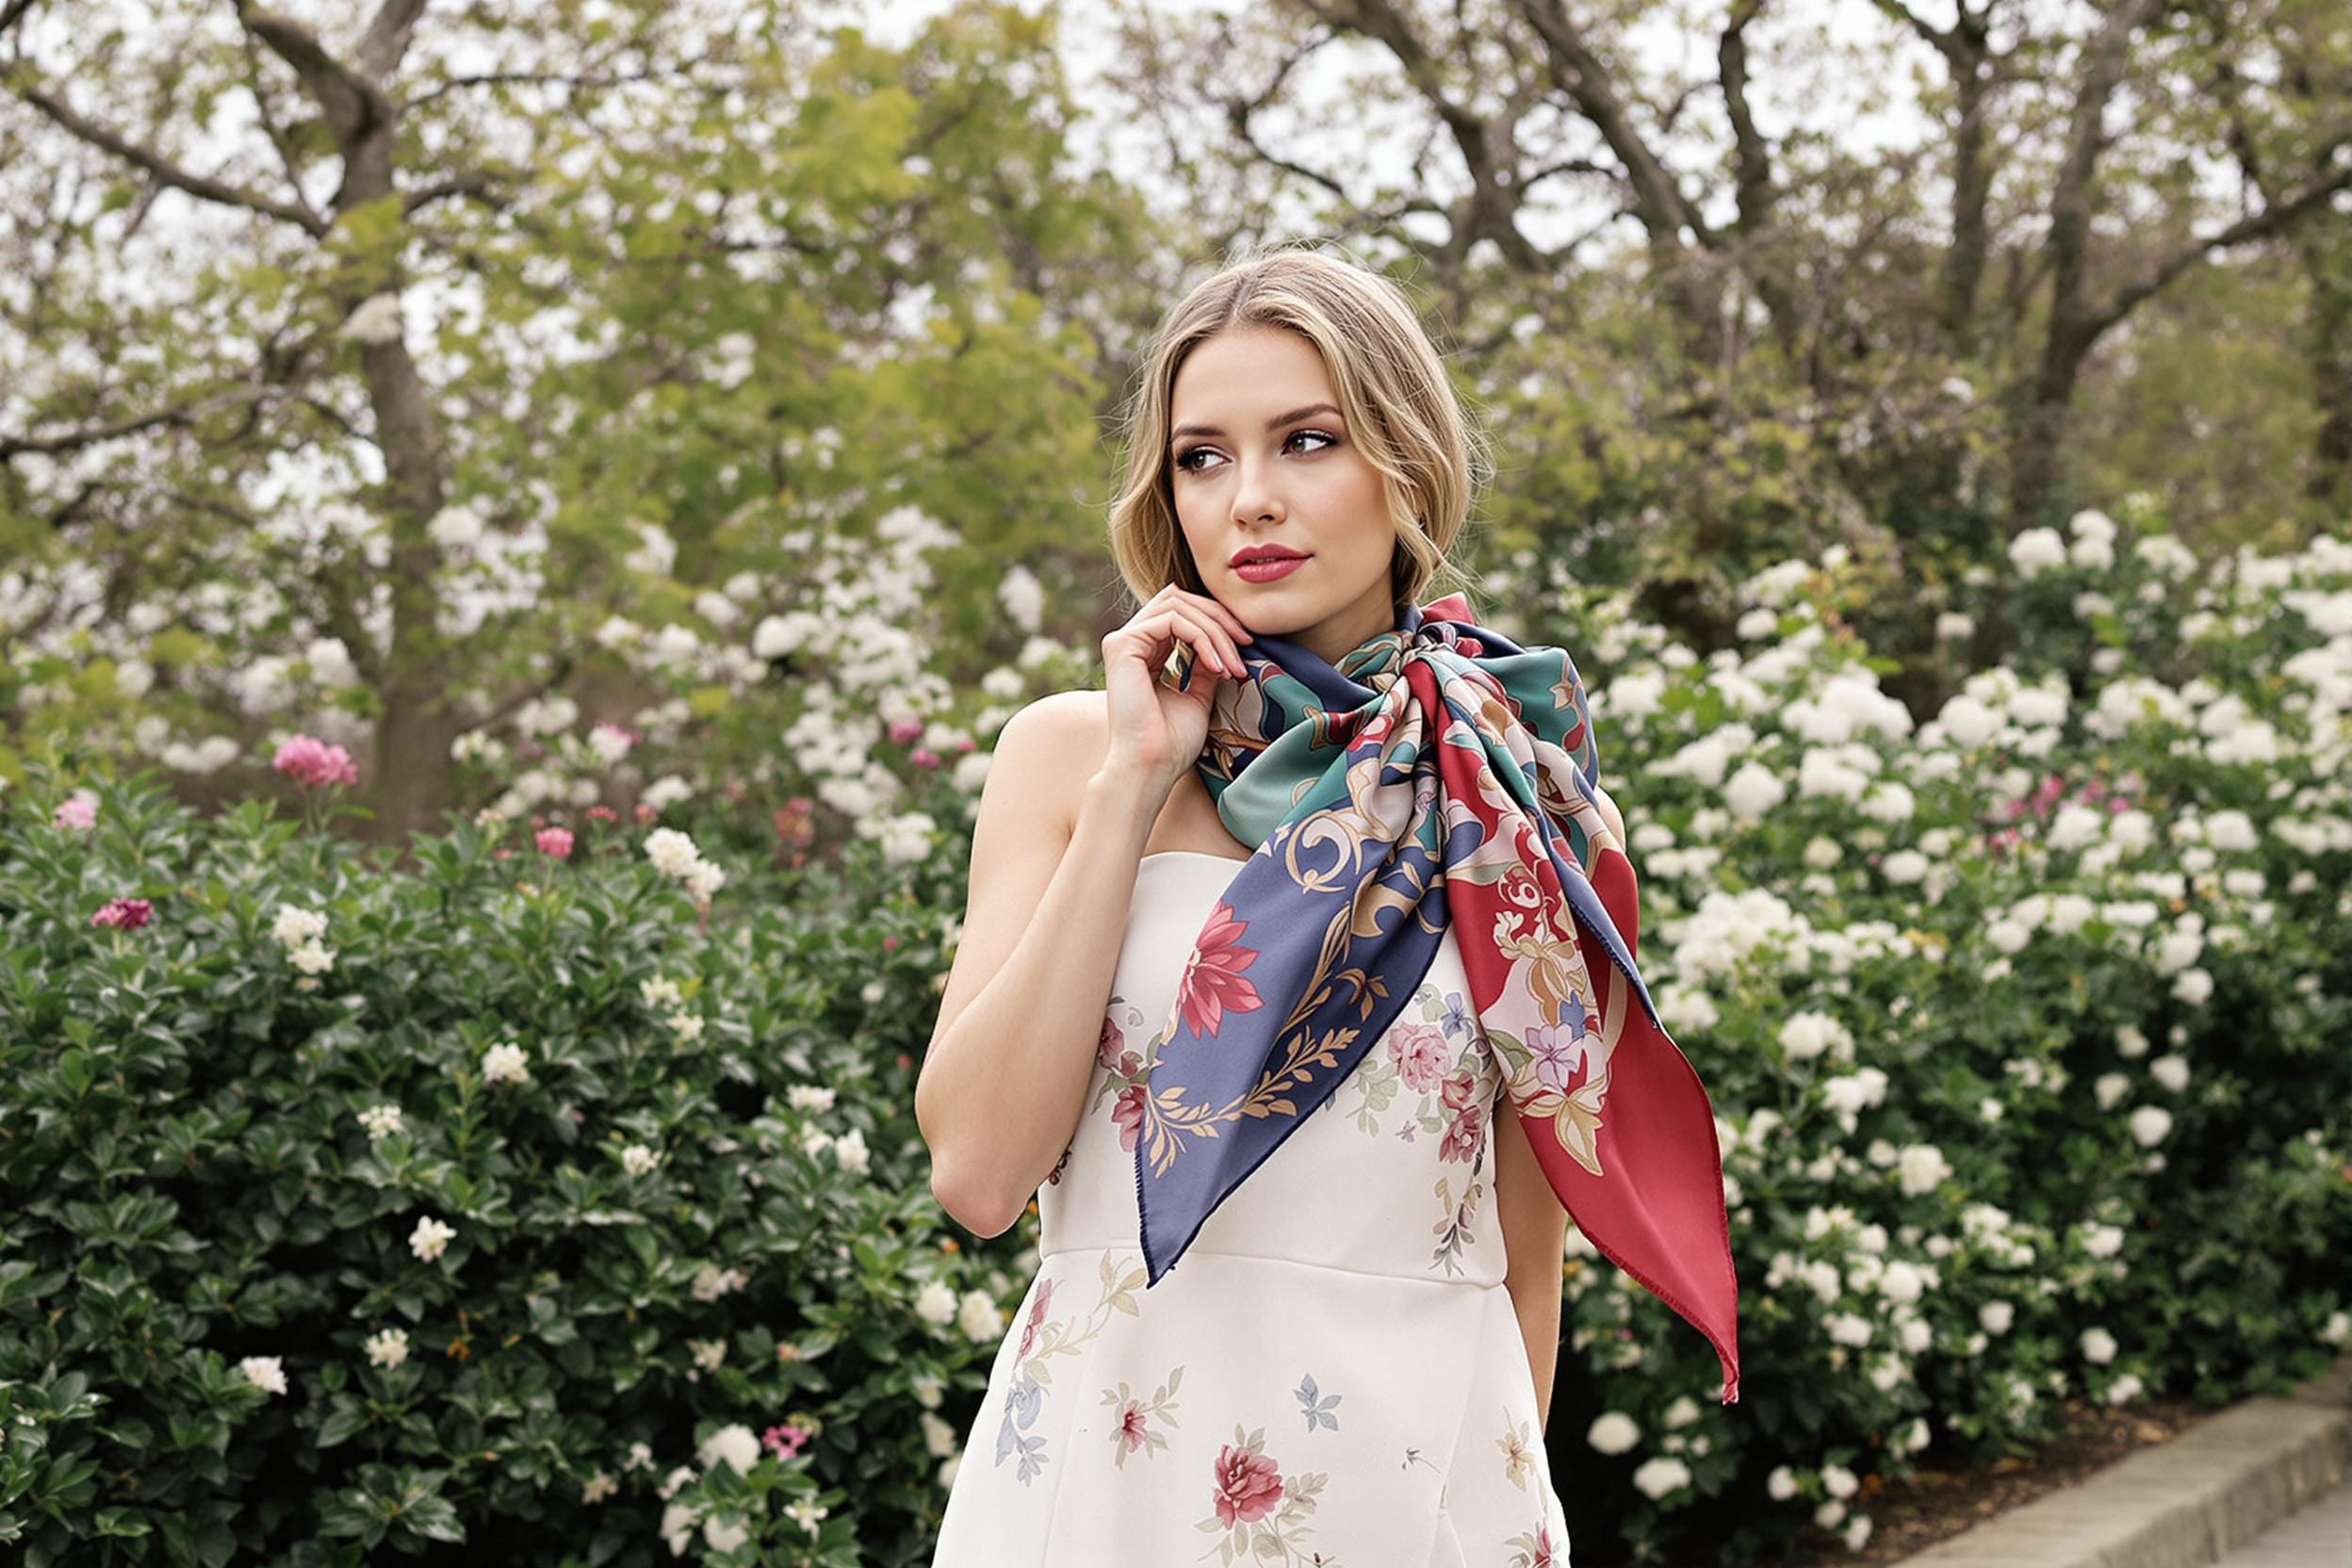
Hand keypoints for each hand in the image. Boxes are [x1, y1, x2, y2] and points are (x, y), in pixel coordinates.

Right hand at [1098, 584, 1254, 795]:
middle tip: (1246, 645)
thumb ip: (1206, 663)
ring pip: (1178, 604)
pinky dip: (1202, 637)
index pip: (1182, 612)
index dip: (1217, 620)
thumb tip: (1226, 639)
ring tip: (1232, 665)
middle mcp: (1130, 642)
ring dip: (1215, 630)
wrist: (1152, 767)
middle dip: (1219, 617)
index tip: (1246, 646)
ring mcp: (1123, 641)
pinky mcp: (1122, 645)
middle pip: (1180, 598)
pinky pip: (1172, 620)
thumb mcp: (1200, 693)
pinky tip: (1216, 666)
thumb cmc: (1172, 742)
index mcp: (1145, 652)